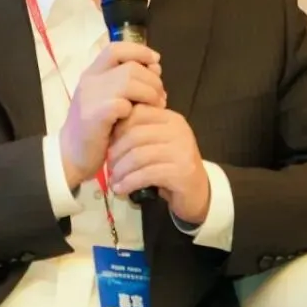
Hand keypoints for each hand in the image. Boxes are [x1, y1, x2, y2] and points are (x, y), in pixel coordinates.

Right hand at [60, 42, 164, 189]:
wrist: (71, 154)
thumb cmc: (96, 127)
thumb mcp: (108, 99)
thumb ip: (128, 83)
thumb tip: (156, 67)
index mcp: (93, 73)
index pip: (116, 48)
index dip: (140, 51)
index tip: (156, 62)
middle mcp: (90, 80)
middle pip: (131, 67)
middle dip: (152, 80)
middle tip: (160, 97)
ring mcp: (90, 97)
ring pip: (129, 82)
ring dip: (149, 94)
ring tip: (156, 107)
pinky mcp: (93, 116)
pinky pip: (122, 104)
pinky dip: (135, 110)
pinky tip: (137, 120)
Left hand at [107, 105, 210, 224]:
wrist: (197, 193)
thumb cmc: (171, 166)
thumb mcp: (156, 144)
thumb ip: (139, 132)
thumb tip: (108, 129)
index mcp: (171, 118)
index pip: (138, 113)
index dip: (118, 129)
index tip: (110, 145)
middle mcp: (179, 130)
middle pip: (135, 135)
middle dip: (116, 153)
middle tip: (108, 166)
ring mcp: (182, 150)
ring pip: (139, 156)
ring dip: (120, 171)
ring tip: (113, 180)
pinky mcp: (182, 172)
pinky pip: (146, 174)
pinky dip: (129, 182)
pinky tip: (121, 189)